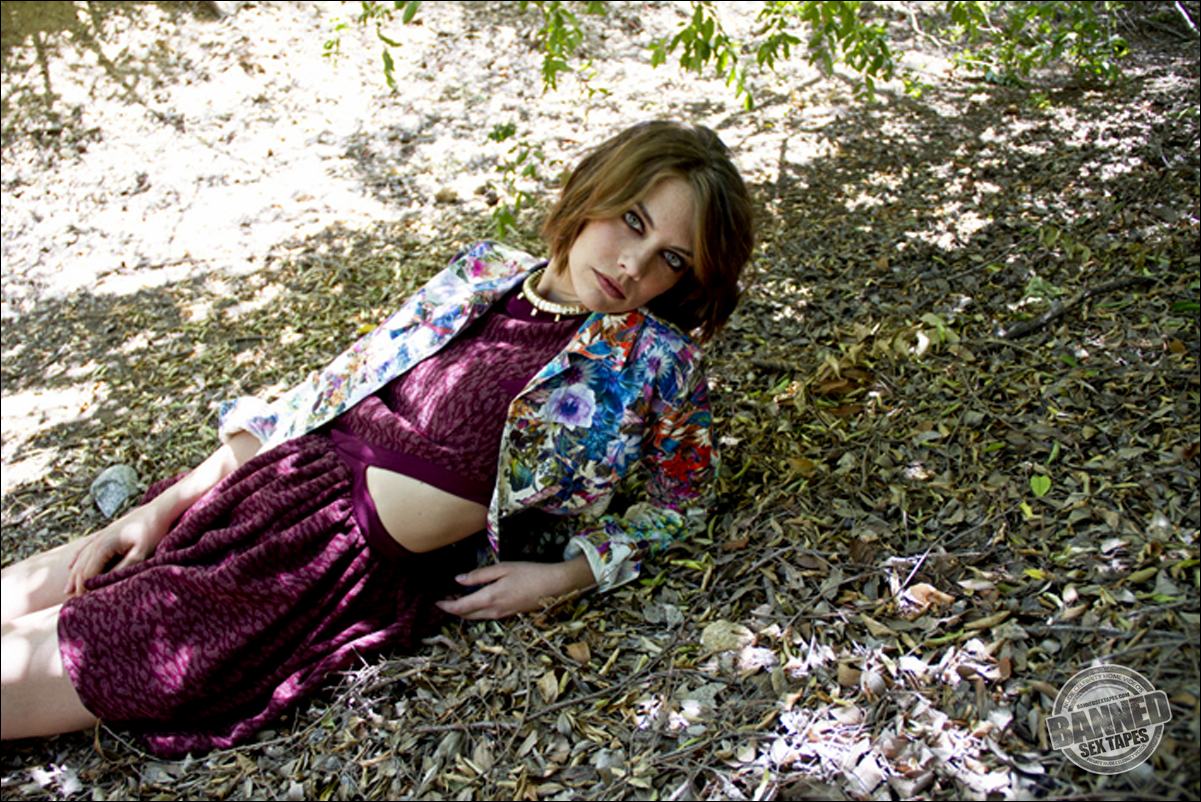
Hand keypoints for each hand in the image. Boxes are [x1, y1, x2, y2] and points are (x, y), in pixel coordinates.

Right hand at [65, 503, 169, 596]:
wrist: (158, 510)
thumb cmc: (152, 532)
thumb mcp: (141, 553)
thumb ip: (123, 567)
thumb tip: (105, 582)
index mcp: (104, 546)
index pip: (87, 574)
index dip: (84, 590)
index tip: (82, 605)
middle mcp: (97, 541)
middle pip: (80, 568)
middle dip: (76, 587)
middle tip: (73, 606)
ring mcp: (99, 536)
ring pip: (80, 559)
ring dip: (73, 576)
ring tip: (67, 593)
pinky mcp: (104, 533)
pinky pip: (84, 548)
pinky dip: (76, 560)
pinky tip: (71, 567)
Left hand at [435, 560, 590, 619]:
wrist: (555, 586)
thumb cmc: (530, 573)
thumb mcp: (503, 568)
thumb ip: (479, 575)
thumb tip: (458, 580)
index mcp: (490, 598)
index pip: (461, 607)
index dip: (446, 606)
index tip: (436, 601)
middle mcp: (494, 611)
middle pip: (467, 615)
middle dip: (453, 610)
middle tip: (443, 601)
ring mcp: (503, 614)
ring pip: (477, 617)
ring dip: (465, 611)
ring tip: (456, 601)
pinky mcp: (510, 614)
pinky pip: (487, 616)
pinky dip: (476, 611)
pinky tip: (477, 602)